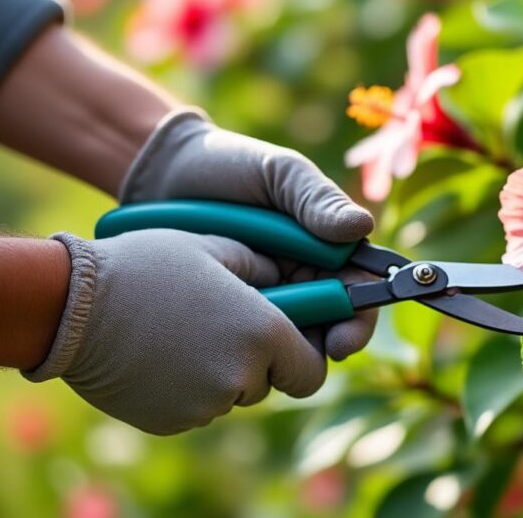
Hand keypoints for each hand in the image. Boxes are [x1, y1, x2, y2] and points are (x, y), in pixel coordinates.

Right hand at [26, 230, 328, 434]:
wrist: (71, 307)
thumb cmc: (146, 266)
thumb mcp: (215, 248)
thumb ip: (262, 268)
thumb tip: (285, 278)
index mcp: (262, 334)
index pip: (311, 372)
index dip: (303, 359)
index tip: (288, 344)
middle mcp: (240, 376)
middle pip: (268, 383)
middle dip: (256, 362)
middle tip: (222, 328)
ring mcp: (204, 405)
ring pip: (230, 395)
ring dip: (219, 373)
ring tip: (183, 334)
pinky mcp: (171, 422)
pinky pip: (195, 408)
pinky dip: (186, 389)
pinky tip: (159, 355)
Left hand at [119, 110, 376, 359]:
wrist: (161, 173)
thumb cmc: (228, 164)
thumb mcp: (278, 173)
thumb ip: (317, 199)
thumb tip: (362, 227)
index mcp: (327, 246)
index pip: (359, 289)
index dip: (357, 319)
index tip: (343, 339)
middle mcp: (304, 275)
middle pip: (330, 324)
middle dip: (325, 345)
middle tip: (308, 359)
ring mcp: (268, 294)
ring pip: (290, 337)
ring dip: (284, 349)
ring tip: (261, 350)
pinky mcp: (231, 308)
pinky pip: (248, 336)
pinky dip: (246, 344)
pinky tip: (230, 343)